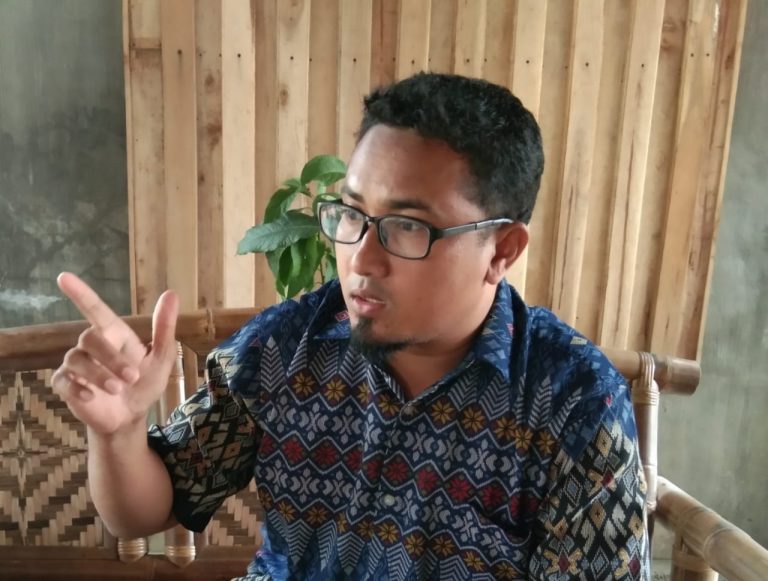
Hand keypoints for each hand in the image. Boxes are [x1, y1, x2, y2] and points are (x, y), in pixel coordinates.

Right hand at [51, 272, 179, 434]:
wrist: (130, 417)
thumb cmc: (145, 384)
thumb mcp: (161, 358)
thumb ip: (164, 328)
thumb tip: (171, 294)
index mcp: (114, 334)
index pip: (95, 309)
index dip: (80, 293)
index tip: (64, 277)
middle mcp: (93, 345)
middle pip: (89, 337)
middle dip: (111, 359)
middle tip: (132, 378)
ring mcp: (77, 364)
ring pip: (76, 358)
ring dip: (99, 375)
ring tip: (117, 390)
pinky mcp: (66, 385)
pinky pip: (63, 380)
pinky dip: (78, 389)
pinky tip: (91, 398)